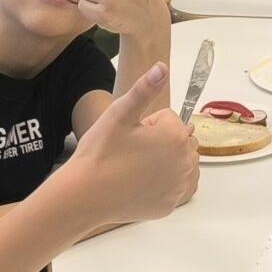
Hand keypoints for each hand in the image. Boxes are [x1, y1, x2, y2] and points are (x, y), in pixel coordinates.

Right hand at [62, 63, 198, 226]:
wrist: (86, 196)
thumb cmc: (101, 152)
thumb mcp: (120, 114)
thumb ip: (144, 89)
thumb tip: (162, 66)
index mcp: (176, 137)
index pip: (170, 120)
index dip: (148, 124)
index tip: (129, 135)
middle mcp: (186, 162)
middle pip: (178, 141)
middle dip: (159, 142)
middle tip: (130, 151)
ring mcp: (179, 186)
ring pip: (177, 164)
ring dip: (163, 162)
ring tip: (133, 167)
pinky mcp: (170, 205)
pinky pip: (170, 187)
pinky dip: (159, 185)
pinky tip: (137, 185)